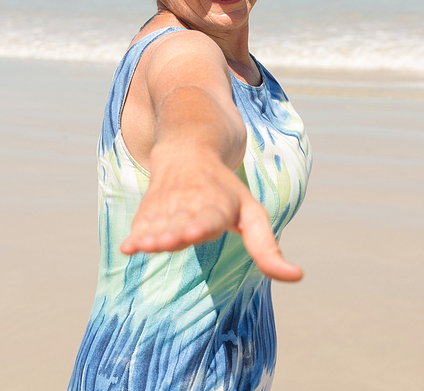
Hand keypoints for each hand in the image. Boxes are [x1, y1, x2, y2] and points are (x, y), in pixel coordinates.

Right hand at [120, 155, 301, 281]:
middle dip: (173, 234)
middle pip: (181, 224)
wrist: (187, 149)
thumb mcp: (252, 212)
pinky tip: (127, 249)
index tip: (194, 232)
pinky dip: (136, 235)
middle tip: (165, 243)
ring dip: (151, 237)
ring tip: (144, 247)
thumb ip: (267, 248)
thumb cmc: (225, 190)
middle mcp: (190, 205)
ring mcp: (168, 206)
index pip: (210, 217)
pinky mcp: (150, 208)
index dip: (201, 225)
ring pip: (159, 225)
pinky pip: (142, 224)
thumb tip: (298, 277)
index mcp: (218, 206)